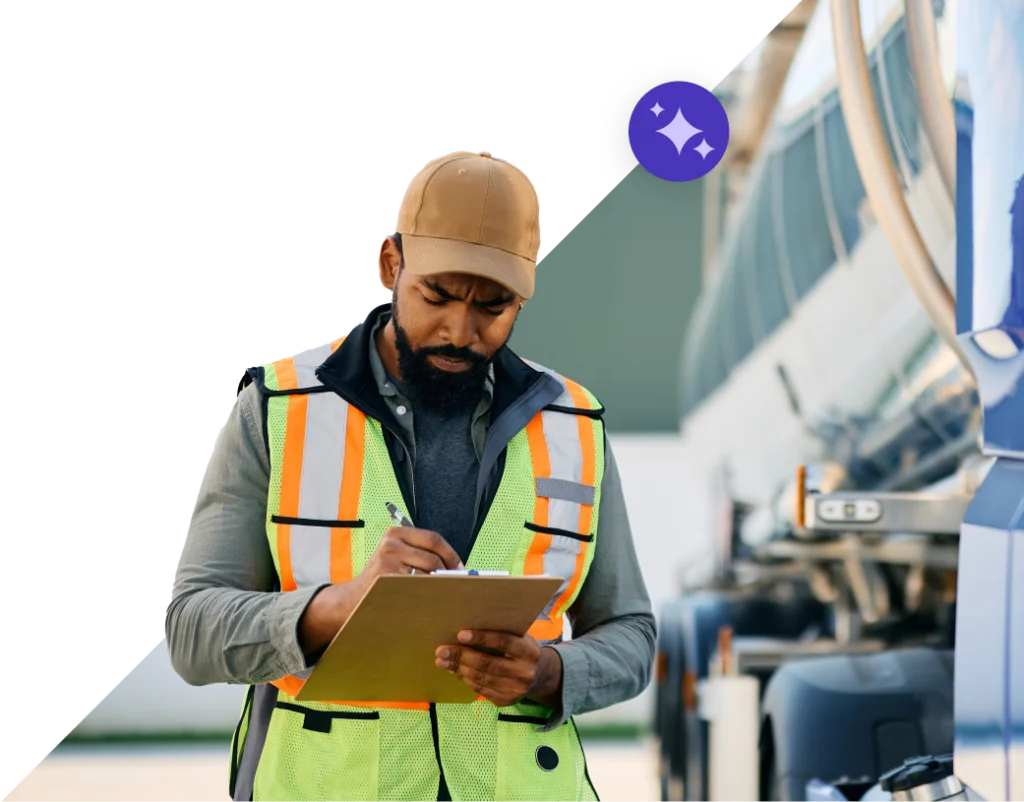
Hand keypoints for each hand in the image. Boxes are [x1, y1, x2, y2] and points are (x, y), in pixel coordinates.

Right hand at [358, 526, 462, 586]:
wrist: (355, 596)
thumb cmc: (384, 576)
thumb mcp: (397, 555)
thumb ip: (421, 553)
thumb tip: (456, 566)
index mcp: (397, 533)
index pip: (433, 539)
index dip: (451, 554)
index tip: (461, 567)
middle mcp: (391, 543)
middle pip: (432, 558)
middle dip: (447, 572)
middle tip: (457, 583)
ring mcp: (387, 561)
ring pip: (426, 574)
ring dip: (439, 585)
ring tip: (444, 591)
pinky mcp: (386, 578)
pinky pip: (417, 586)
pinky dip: (428, 593)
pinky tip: (430, 598)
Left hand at [435, 630, 561, 707]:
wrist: (540, 675)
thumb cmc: (523, 649)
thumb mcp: (520, 637)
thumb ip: (502, 633)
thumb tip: (467, 630)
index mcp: (529, 651)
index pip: (504, 642)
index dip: (482, 638)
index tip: (460, 634)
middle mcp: (524, 672)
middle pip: (488, 664)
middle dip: (461, 656)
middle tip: (441, 650)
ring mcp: (515, 690)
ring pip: (481, 679)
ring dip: (458, 669)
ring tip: (442, 660)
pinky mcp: (506, 701)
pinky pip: (480, 690)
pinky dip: (465, 679)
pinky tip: (454, 670)